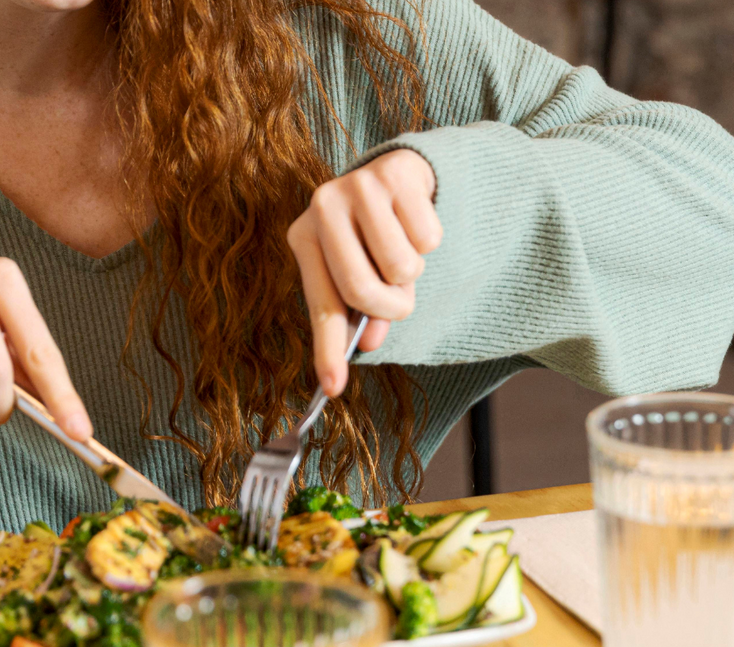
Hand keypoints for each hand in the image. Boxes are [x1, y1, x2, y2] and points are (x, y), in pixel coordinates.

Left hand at [287, 149, 442, 395]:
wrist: (402, 174)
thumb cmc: (376, 234)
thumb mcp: (363, 272)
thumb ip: (363, 311)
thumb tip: (370, 343)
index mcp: (304, 237)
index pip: (321, 305)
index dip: (328, 349)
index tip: (334, 387)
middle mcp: (321, 207)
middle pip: (361, 290)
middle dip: (391, 309)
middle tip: (400, 305)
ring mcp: (356, 185)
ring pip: (401, 267)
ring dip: (414, 272)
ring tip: (404, 247)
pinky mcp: (394, 173)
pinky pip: (427, 237)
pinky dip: (430, 240)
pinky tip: (415, 219)